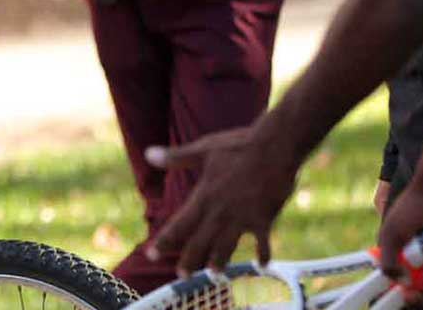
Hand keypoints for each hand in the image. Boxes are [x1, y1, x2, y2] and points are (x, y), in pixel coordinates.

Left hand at [149, 122, 298, 272]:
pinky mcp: (264, 220)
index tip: (151, 254)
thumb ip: (175, 157)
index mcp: (204, 197)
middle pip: (200, 244)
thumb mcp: (203, 149)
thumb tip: (148, 155)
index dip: (165, 241)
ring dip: (219, 262)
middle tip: (181, 277)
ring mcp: (243, 219)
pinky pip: (262, 243)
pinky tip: (263, 265)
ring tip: (213, 274)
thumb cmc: (238, 146)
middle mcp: (220, 213)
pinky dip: (263, 255)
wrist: (275, 149)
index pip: (179, 226)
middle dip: (189, 261)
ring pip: (226, 248)